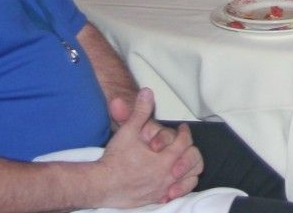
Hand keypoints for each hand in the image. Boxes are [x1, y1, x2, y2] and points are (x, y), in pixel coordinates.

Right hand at [96, 90, 201, 205]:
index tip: (182, 128)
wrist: (100, 185)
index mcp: (164, 160)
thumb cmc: (114, 160)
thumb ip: (140, 111)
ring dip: (189, 169)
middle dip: (190, 150)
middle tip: (185, 143)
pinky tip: (176, 181)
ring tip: (184, 160)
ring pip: (189, 180)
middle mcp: (166, 177)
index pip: (184, 143)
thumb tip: (147, 93)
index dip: (184, 132)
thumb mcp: (128, 131)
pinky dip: (180, 187)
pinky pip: (177, 194)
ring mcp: (162, 190)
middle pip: (192, 162)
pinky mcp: (155, 199)